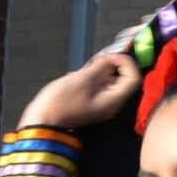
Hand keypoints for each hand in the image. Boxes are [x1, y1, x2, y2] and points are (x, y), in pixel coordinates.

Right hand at [19, 46, 143, 130]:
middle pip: (123, 78)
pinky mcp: (92, 103)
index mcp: (113, 101)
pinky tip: (79, 76)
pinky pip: (99, 86)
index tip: (109, 56)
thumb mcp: (82, 78)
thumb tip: (111, 57)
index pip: (133, 78)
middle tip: (95, 60)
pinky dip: (93, 77)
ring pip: (110, 81)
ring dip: (100, 70)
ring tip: (84, 69)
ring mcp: (102, 105)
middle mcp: (111, 104)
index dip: (125, 62)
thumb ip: (101, 66)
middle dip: (112, 64)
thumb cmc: (60, 102)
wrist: (43, 119)